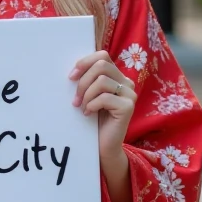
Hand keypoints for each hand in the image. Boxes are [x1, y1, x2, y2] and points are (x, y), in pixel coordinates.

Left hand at [69, 51, 136, 166]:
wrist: (103, 146)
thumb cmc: (93, 119)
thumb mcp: (89, 94)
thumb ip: (88, 79)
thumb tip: (73, 68)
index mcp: (117, 76)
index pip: (102, 55)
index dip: (85, 62)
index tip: (71, 76)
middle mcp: (127, 82)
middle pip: (102, 65)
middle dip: (83, 81)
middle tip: (75, 98)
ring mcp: (130, 94)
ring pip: (102, 81)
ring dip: (86, 95)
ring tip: (82, 107)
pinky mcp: (128, 107)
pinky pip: (104, 98)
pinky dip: (92, 105)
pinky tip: (89, 114)